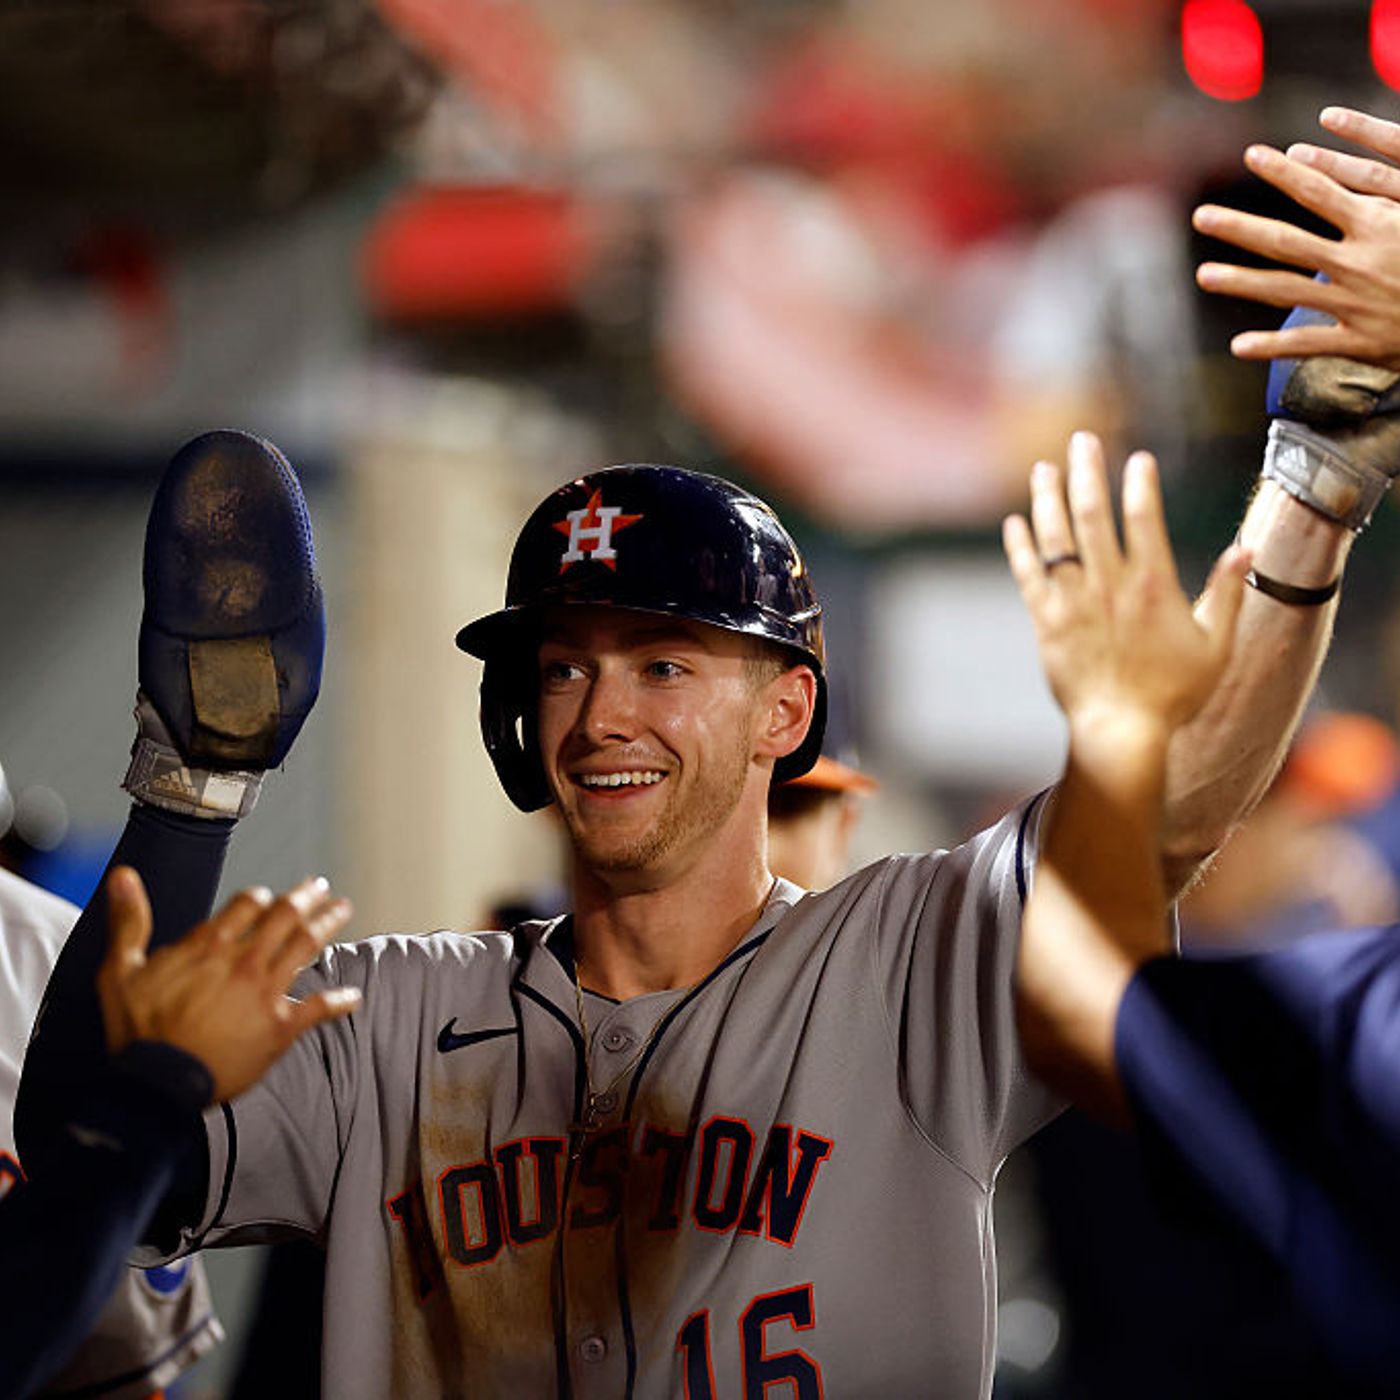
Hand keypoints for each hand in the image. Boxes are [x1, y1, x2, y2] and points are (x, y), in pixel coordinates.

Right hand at [97, 867, 359, 1103]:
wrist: (157, 1087)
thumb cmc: (136, 1032)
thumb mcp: (120, 972)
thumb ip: (129, 921)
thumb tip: (122, 875)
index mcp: (209, 946)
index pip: (247, 904)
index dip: (260, 897)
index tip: (268, 897)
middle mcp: (244, 962)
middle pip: (286, 915)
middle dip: (307, 896)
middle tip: (321, 886)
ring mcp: (266, 993)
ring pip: (307, 945)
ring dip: (329, 923)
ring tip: (342, 908)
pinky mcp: (281, 1027)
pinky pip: (319, 1008)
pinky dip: (340, 1002)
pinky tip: (354, 998)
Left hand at [1002, 432, 1249, 736]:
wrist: (1121, 731)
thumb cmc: (1174, 694)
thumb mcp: (1216, 645)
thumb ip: (1227, 594)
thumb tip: (1245, 550)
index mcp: (1152, 586)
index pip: (1143, 519)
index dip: (1139, 485)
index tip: (1137, 460)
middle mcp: (1109, 586)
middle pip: (1092, 515)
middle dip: (1086, 472)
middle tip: (1081, 440)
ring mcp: (1074, 603)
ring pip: (1055, 538)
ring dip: (1048, 499)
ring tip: (1043, 468)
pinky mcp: (1047, 623)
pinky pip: (1029, 576)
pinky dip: (1021, 547)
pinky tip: (1015, 523)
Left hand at [1193, 107, 1399, 369]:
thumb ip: (1383, 193)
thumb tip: (1348, 174)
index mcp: (1378, 223)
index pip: (1321, 190)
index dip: (1285, 172)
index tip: (1253, 154)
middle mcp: (1360, 260)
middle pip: (1286, 240)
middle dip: (1240, 226)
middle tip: (1200, 216)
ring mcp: (1356, 301)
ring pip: (1286, 290)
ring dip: (1241, 282)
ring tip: (1203, 275)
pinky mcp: (1362, 339)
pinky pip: (1308, 344)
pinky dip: (1271, 345)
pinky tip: (1236, 347)